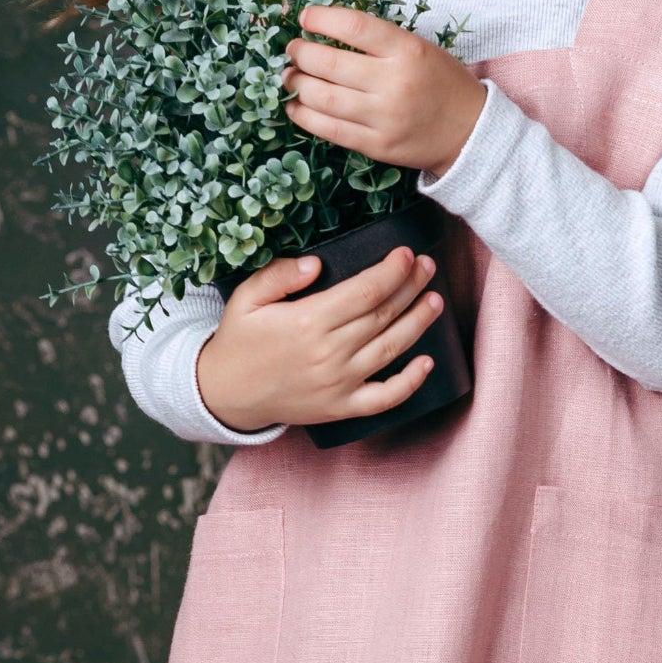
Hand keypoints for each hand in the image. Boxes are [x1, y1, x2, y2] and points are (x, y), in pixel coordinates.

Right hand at [194, 244, 444, 431]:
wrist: (226, 394)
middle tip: (427, 267)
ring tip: (435, 301)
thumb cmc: (239, 341)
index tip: (406, 254)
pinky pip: (385, 397)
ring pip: (392, 348)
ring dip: (418, 323)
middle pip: (383, 315)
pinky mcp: (341, 408)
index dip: (391, 271)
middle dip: (411, 287)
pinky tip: (427, 362)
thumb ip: (279, 275)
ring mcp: (339, 383)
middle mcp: (329, 353)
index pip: (365, 291)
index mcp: (308, 321)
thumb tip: (315, 263)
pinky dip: (410, 382)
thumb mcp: (246, 298)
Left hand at [282, 5, 487, 177]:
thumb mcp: (420, 49)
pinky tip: (295, 106)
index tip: (305, 18)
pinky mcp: (377, 146)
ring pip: (324, 98)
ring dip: (297, 84)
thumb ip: (379, 41)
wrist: (471, 132)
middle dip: (301, 54)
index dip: (321, 19)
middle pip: (329, 64)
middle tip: (293, 50)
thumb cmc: (442, 83)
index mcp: (407, 51)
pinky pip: (331, 130)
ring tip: (289, 77)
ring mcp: (384, 118)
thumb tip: (326, 30)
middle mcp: (394, 83)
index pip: (353, 26)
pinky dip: (305, 117)